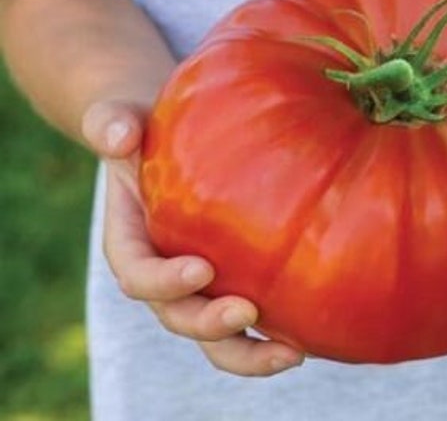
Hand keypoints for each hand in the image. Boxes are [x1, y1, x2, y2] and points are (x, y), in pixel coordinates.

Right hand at [82, 100, 304, 375]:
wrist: (173, 140)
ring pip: (217, 337)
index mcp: (132, 241)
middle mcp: (164, 274)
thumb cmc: (149, 130)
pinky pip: (252, 320)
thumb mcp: (124, 119)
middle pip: (178, 317)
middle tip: (245, 312)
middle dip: (209, 324)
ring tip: (292, 353)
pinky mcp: (236, 282)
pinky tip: (311, 335)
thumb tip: (117, 136)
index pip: (136, 273)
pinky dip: (276, 335)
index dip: (162, 280)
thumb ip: (111, 124)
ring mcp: (201, 285)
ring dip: (250, 352)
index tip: (200, 268)